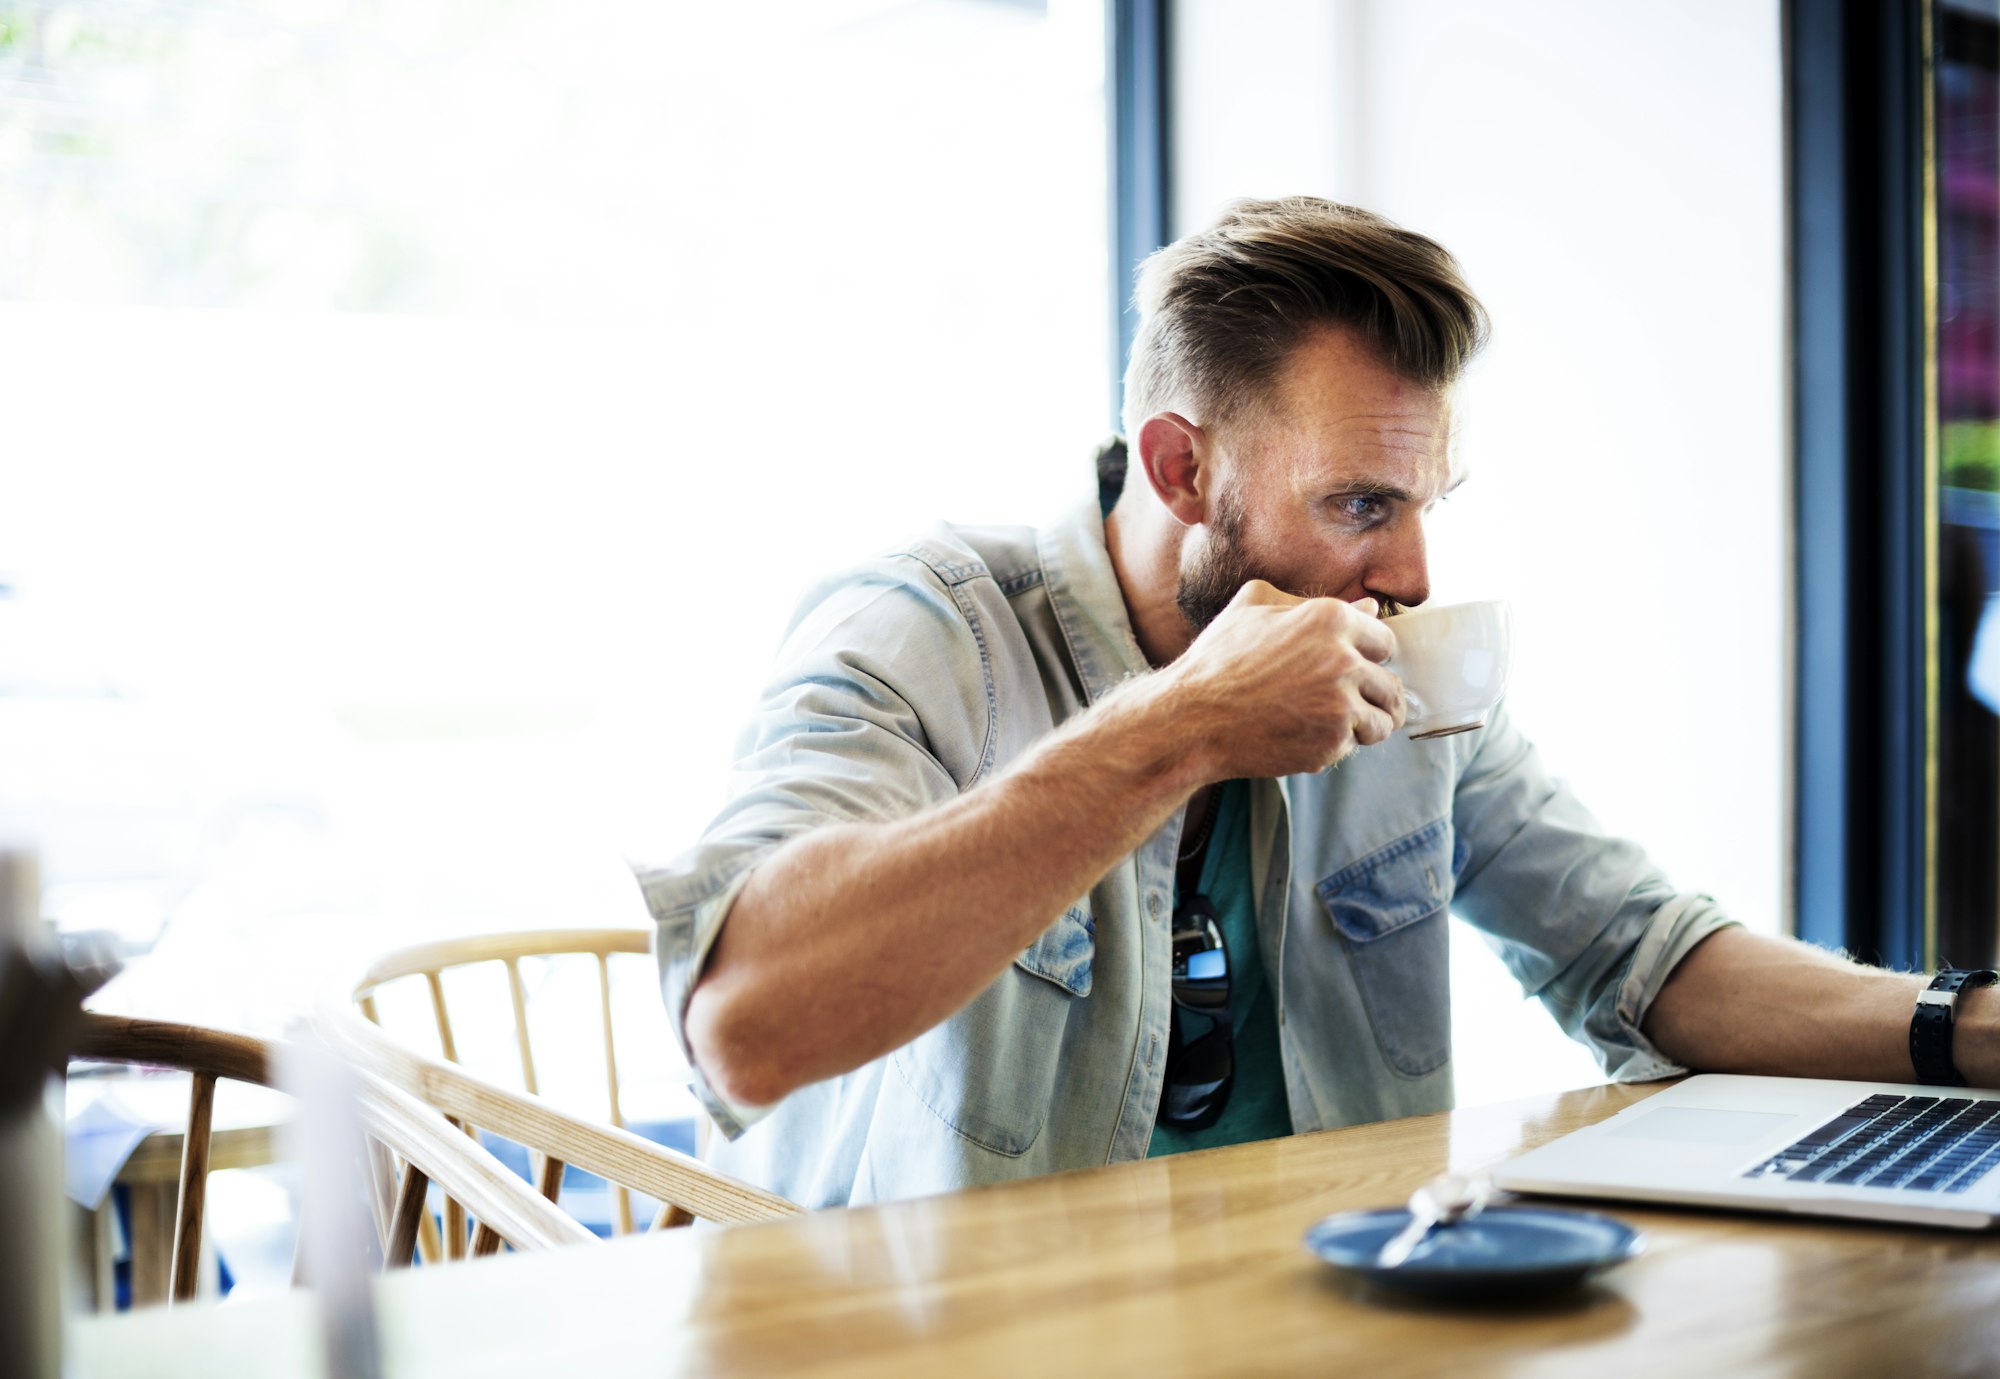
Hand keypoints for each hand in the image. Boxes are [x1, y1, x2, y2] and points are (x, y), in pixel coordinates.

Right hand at [1157, 580, 1406, 778]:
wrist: (1191, 719)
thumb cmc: (1217, 661)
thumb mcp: (1253, 607)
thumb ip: (1311, 603)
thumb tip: (1369, 607)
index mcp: (1330, 619)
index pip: (1385, 642)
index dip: (1366, 656)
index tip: (1345, 668)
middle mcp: (1343, 660)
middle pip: (1390, 685)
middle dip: (1368, 695)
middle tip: (1337, 701)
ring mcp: (1340, 704)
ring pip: (1382, 720)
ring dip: (1360, 724)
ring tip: (1326, 722)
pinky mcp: (1332, 743)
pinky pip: (1354, 746)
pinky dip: (1334, 746)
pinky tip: (1302, 735)